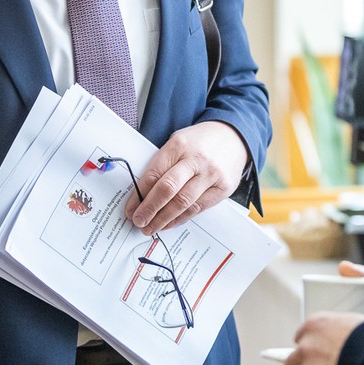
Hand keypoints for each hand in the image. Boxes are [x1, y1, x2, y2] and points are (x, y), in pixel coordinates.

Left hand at [125, 121, 247, 234]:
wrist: (233, 137)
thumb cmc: (199, 142)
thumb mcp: (177, 143)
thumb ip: (162, 165)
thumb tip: (142, 195)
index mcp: (179, 145)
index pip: (154, 174)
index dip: (139, 195)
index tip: (130, 209)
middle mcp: (196, 160)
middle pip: (168, 189)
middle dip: (150, 209)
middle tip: (139, 222)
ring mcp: (211, 175)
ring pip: (183, 203)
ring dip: (164, 219)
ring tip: (151, 228)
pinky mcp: (223, 188)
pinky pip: (198, 208)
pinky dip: (181, 219)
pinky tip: (170, 223)